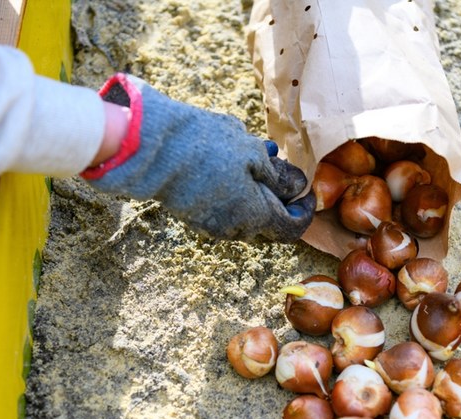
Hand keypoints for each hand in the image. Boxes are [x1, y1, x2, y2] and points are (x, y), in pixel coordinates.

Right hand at [82, 74, 313, 241]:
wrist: (153, 148)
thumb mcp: (253, 154)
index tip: (307, 189)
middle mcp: (235, 229)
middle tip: (279, 167)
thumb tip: (296, 186)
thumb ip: (278, 175)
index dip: (304, 210)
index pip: (292, 228)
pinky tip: (228, 164)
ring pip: (245, 215)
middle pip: (268, 222)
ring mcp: (210, 225)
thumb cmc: (209, 147)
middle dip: (279, 198)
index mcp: (256, 216)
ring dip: (255, 193)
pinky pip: (224, 209)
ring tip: (252, 158)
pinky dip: (235, 192)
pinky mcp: (193, 215)